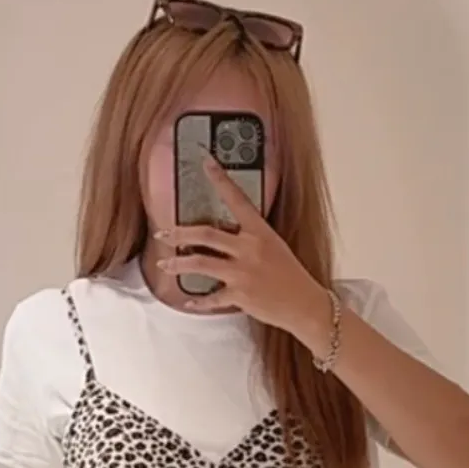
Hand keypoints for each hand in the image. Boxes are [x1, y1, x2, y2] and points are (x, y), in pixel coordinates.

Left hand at [154, 158, 334, 349]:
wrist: (305, 304)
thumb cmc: (290, 275)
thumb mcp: (274, 247)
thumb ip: (250, 238)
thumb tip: (225, 235)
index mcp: (259, 232)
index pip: (238, 199)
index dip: (221, 180)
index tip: (207, 163)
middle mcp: (249, 249)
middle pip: (206, 234)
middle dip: (179, 233)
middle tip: (163, 233)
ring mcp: (243, 272)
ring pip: (201, 263)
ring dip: (178, 264)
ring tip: (164, 264)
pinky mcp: (240, 295)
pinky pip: (212, 298)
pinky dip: (199, 302)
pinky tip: (189, 302)